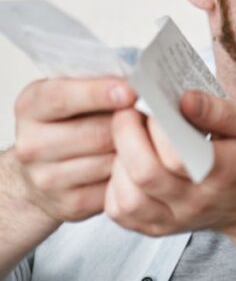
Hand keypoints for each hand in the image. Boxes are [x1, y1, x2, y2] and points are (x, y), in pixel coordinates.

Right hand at [10, 77, 136, 223]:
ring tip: (146, 137)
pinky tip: (136, 162)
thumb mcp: (75, 91)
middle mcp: (31, 144)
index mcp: (31, 106)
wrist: (44, 169)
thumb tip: (142, 80)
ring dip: (136, 149)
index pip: (62, 98)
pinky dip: (132, 174)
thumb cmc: (71, 121)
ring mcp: (47, 179)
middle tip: (155, 114)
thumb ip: (101, 83)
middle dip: (130, 124)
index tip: (131, 90)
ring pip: (110, 161)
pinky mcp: (70, 205)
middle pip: (96, 133)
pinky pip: (116, 187)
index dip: (99, 93)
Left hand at [104, 91, 235, 237]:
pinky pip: (120, 212)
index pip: (177, 155)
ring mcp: (174, 220)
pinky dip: (115, 184)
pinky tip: (128, 163)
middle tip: (128, 111)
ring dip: (119, 161)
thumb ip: (223, 110)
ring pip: (127, 198)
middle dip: (127, 136)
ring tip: (129, 137)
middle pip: (145, 174)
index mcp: (223, 173)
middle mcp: (196, 202)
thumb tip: (184, 98)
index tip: (154, 102)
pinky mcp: (155, 227)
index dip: (158, 126)